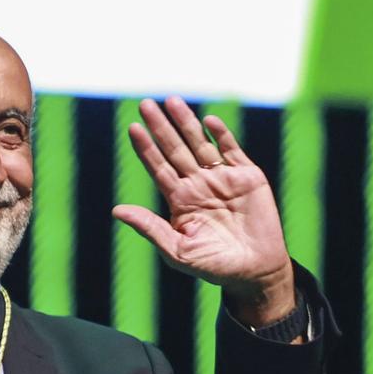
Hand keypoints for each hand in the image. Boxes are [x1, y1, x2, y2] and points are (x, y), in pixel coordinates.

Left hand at [113, 97, 295, 321]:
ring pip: (200, 143)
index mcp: (180, 200)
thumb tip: (117, 210)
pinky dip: (221, 135)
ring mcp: (223, 178)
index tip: (133, 128)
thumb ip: (150, 228)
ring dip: (186, 122)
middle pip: (175, 149)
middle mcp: (199, 184)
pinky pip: (232, 150)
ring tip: (171, 101)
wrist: (256, 272)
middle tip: (145, 104)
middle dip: (161, 127)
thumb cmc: (215, 267)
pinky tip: (208, 121)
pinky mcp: (248, 177)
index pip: (158, 168)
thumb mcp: (178, 251)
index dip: (146, 148)